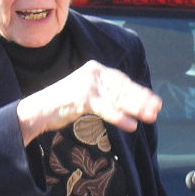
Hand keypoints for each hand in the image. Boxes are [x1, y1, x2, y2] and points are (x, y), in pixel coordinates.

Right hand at [17, 60, 161, 143]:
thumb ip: (104, 95)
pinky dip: (120, 117)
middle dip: (142, 100)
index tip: (154, 101)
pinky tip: (131, 125)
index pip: (122, 81)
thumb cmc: (62, 105)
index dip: (139, 91)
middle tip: (157, 109)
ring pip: (118, 98)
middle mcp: (92, 73)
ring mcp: (87, 84)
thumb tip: (128, 103)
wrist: (36, 110)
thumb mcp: (86, 95)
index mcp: (94, 70)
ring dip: (136, 108)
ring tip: (150, 117)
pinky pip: (106, 109)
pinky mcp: (81, 97)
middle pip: (123, 88)